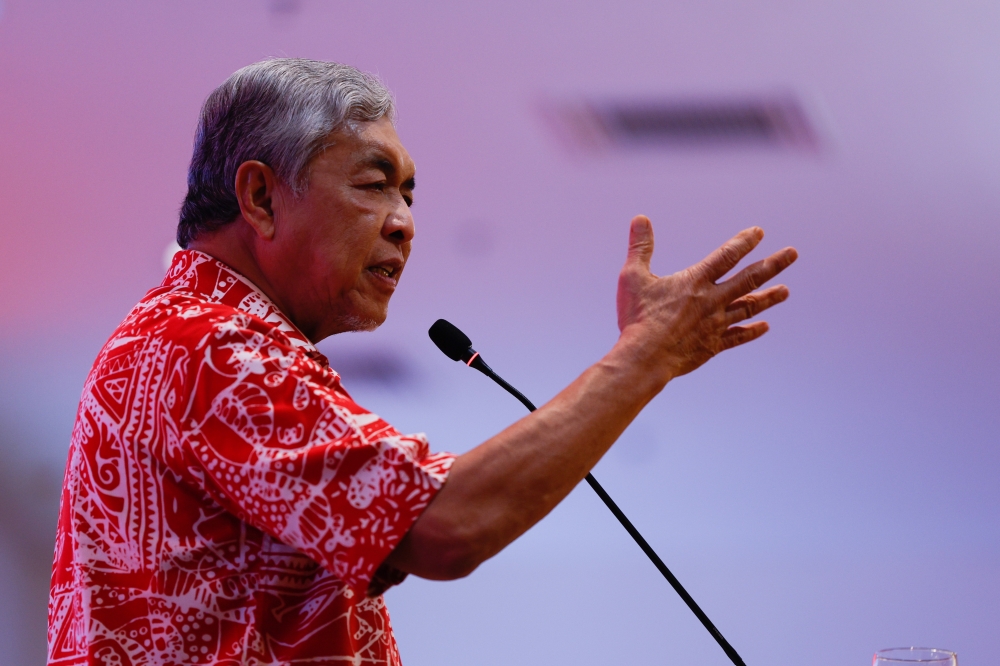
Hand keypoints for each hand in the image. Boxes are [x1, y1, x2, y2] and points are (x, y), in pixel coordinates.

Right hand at [616, 215, 797, 382]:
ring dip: (768, 298)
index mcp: (695, 281)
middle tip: (792, 254)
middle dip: (772, 265)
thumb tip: (640, 218)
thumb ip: (640, 247)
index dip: (744, 242)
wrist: (645, 357)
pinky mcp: (712, 346)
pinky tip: (764, 327)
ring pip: (748, 307)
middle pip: (749, 279)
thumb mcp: (633, 276)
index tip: (759, 233)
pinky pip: (738, 336)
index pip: (726, 256)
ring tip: (785, 291)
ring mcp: (715, 324)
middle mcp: (712, 300)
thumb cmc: (637, 317)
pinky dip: (752, 331)